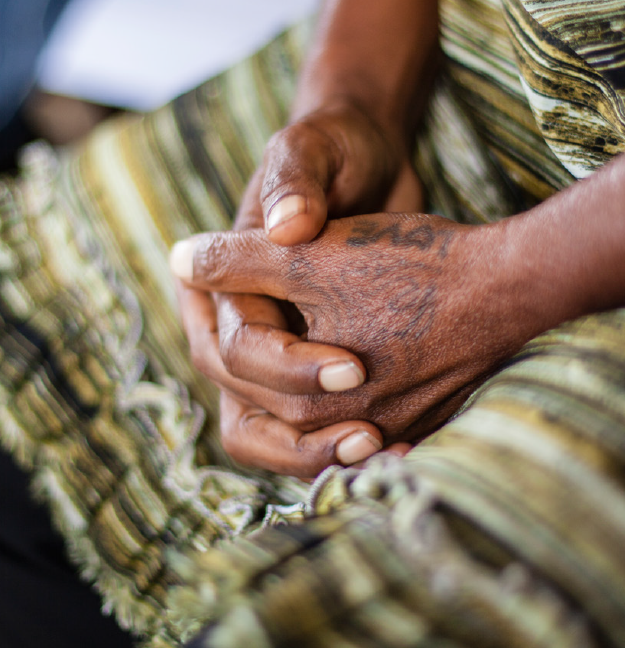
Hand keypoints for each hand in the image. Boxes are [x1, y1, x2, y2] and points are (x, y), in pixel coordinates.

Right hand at [173, 103, 422, 476]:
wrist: (375, 169)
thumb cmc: (336, 154)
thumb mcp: (313, 150)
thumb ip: (293, 181)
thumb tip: (283, 226)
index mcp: (222, 288)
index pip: (231, 349)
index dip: (284, 365)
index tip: (352, 367)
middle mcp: (243, 327)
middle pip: (247, 404)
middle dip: (300, 431)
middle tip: (364, 436)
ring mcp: (278, 353)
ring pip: (275, 430)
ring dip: (319, 453)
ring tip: (377, 454)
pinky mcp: (313, 368)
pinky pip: (314, 427)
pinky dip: (342, 447)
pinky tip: (392, 450)